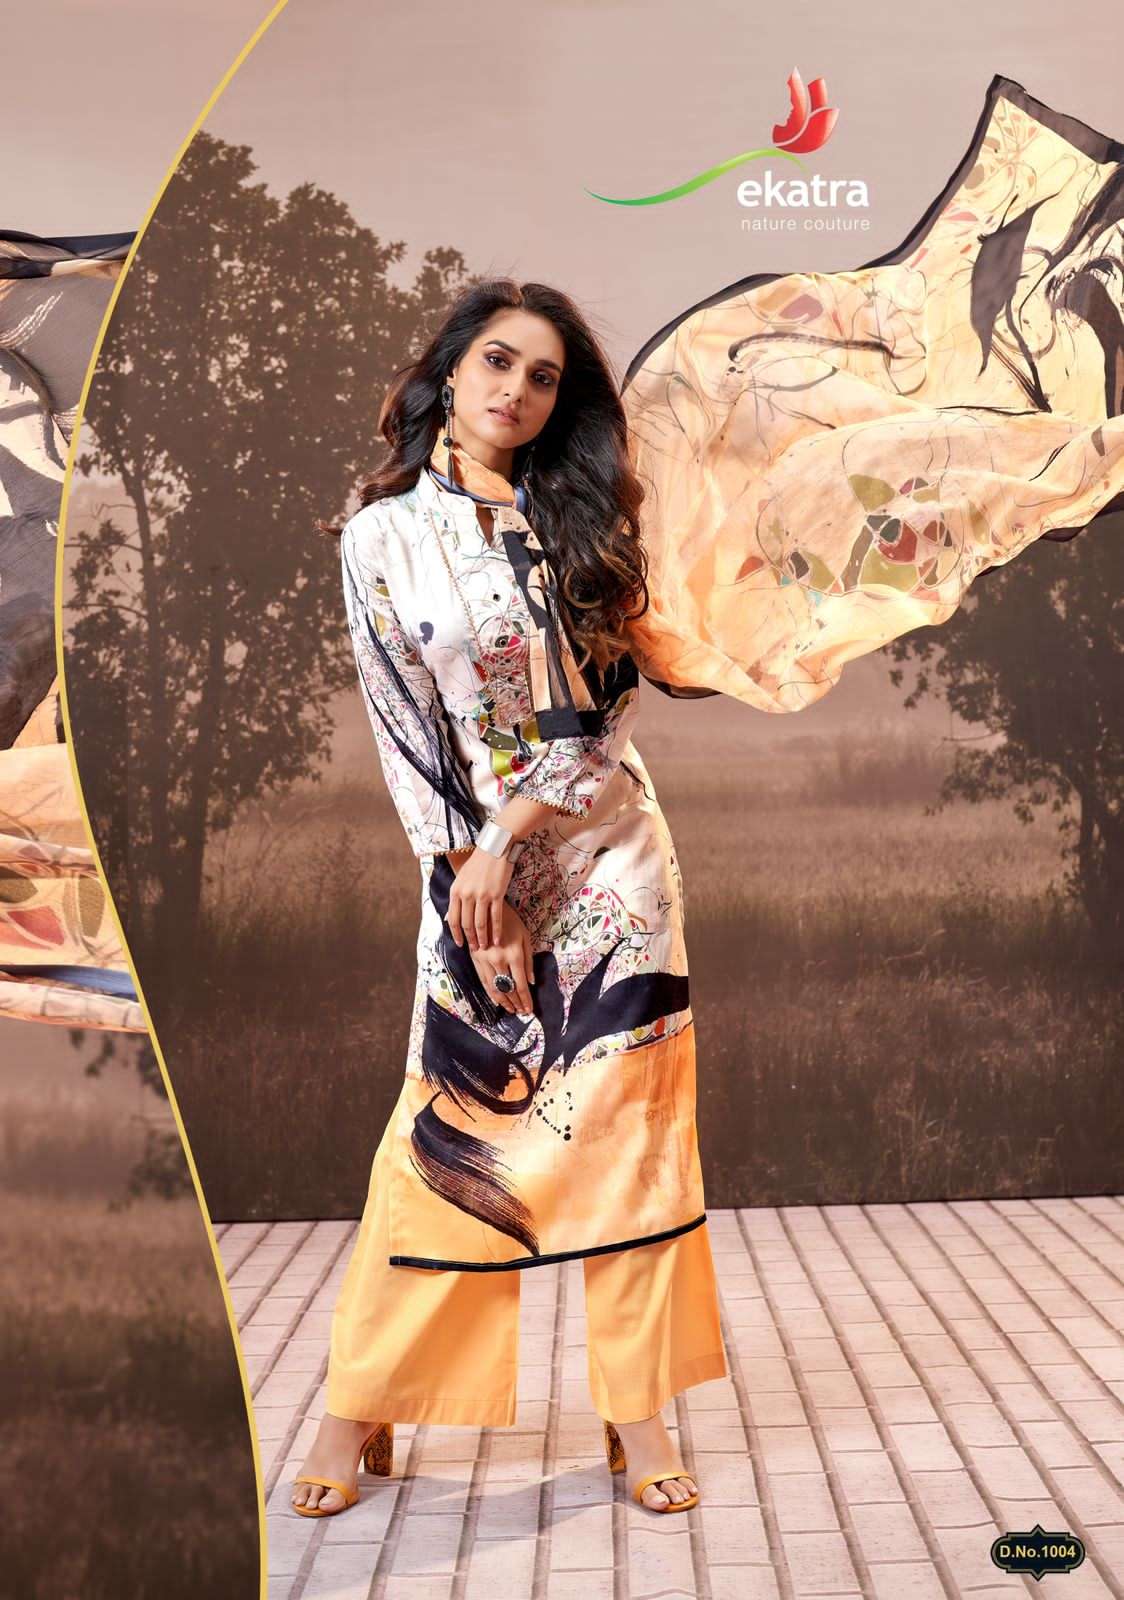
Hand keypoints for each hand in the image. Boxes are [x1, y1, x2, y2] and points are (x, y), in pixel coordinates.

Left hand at [445, 845, 513, 949]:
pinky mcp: (496, 895)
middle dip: (470, 939)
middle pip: (466, 924)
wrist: (494, 849)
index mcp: (455, 891)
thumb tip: (450, 918)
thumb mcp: (461, 879)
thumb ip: (457, 897)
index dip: (456, 934)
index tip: (460, 944)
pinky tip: (498, 939)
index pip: (453, 919)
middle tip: (475, 948)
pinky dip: (497, 931)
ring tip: (486, 947)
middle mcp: (466, 894)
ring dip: (482, 938)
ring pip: (480, 923)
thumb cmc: (478, 863)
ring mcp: (481, 895)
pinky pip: (496, 917)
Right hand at [469, 900, 535, 1016]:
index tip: (529, 1010)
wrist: (487, 908)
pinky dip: (490, 993)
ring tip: (511, 1010)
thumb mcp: (525, 937)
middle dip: (516, 1003)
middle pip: (508, 989)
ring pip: (495, 988)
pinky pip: (483, 981)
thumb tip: (531, 981)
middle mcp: (499, 960)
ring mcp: (485, 960)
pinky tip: (497, 1000)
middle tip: (521, 1012)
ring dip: (504, 1001)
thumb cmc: (511, 921)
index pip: (520, 984)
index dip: (525, 999)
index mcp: (514, 954)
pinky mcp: (476, 960)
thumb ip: (529, 960)